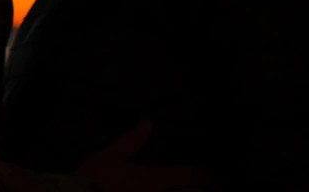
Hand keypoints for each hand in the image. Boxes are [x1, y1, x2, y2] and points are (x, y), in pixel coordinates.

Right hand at [74, 121, 200, 191]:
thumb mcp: (111, 155)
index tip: (213, 173)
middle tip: (212, 183)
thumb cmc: (96, 178)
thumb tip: (147, 123)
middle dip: (203, 188)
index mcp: (153, 179)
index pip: (189, 175)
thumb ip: (131, 141)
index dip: (204, 173)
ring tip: (194, 189)